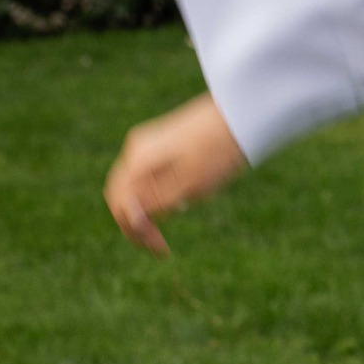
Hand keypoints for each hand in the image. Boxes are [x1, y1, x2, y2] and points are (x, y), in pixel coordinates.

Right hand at [103, 93, 248, 255]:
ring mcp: (148, 143)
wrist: (242, 114)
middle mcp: (136, 149)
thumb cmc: (219, 151)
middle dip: (137, 223)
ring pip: (135, 186)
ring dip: (148, 208)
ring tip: (179, 214)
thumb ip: (156, 203)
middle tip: (160, 243)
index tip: (161, 250)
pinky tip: (183, 198)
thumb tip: (130, 219)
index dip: (136, 233)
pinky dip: (157, 193)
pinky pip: (148, 174)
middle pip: (122, 196)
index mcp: (139, 161)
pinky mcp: (163, 140)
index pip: (121, 207)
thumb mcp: (189, 185)